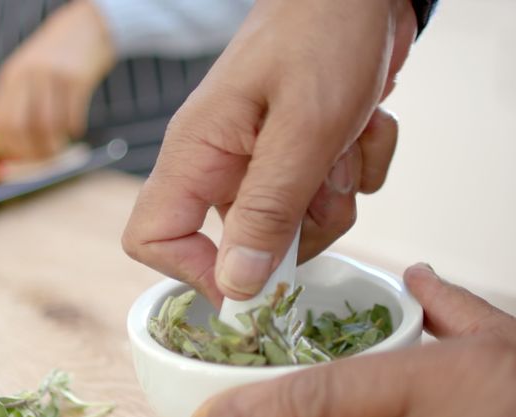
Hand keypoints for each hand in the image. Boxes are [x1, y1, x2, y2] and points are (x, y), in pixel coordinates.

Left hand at [0, 0, 115, 158]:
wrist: (86, 27)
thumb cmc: (56, 57)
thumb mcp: (28, 71)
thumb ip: (18, 100)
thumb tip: (14, 144)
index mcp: (11, 76)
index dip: (9, 146)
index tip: (23, 156)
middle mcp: (27, 76)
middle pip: (21, 128)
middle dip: (33, 151)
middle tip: (45, 156)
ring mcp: (51, 77)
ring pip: (47, 126)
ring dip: (55, 144)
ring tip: (62, 145)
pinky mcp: (76, 80)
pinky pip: (72, 118)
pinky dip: (74, 130)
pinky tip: (76, 129)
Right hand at [121, 0, 414, 306]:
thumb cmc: (324, 31)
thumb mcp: (303, 129)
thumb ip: (268, 211)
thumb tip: (237, 286)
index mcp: (196, 153)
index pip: (152, 238)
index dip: (197, 272)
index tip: (257, 281)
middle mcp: (220, 163)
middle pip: (244, 245)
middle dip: (300, 227)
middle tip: (328, 179)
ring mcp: (260, 161)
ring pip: (296, 227)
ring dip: (338, 192)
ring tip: (348, 137)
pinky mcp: (300, 157)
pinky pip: (332, 198)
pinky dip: (359, 168)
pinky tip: (363, 125)